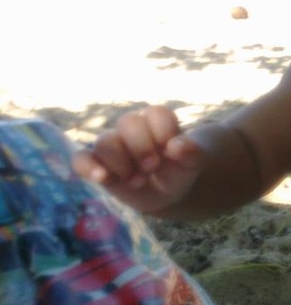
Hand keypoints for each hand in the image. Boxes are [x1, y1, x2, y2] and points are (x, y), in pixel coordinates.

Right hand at [72, 105, 205, 214]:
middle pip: (127, 122)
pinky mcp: (99, 166)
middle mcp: (133, 129)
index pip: (155, 113)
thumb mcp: (195, 161)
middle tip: (153, 167)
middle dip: (142, 147)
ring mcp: (114, 147)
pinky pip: (81, 159)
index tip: (173, 151)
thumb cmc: (181, 167)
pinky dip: (87, 167)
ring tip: (139, 180)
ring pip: (105, 141)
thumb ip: (193, 152)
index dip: (164, 132)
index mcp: (158, 121)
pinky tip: (102, 178)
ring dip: (122, 162)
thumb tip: (176, 147)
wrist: (170, 191)